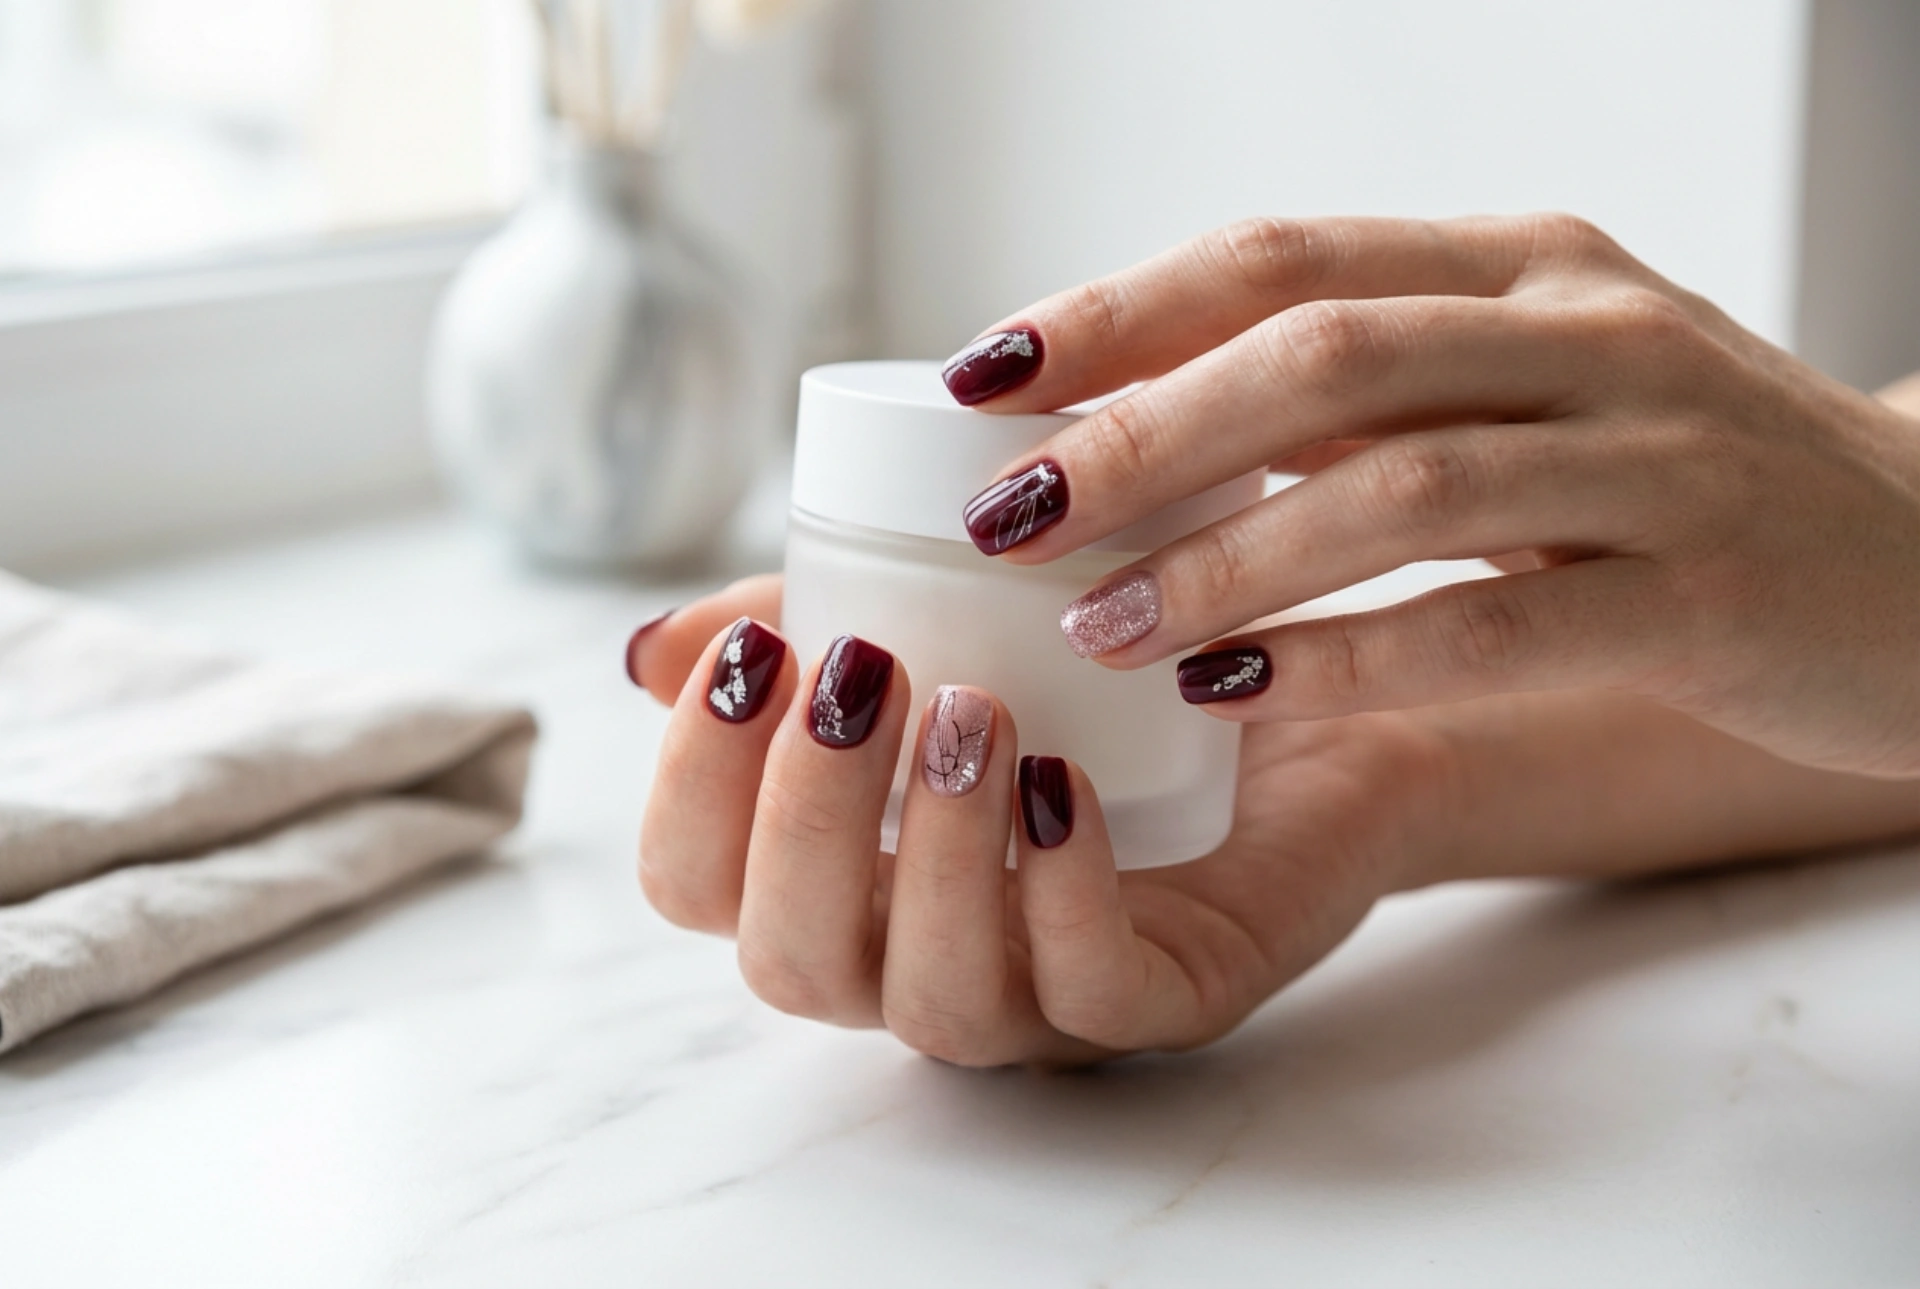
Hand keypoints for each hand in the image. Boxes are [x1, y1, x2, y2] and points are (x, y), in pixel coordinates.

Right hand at [629, 577, 1919, 1066]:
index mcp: (843, 866)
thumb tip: (647, 653)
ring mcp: (1039, 987)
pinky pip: (1091, 993)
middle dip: (806, 819)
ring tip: (973, 710)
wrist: (1299, 664)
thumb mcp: (934, 605)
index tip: (753, 650)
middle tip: (866, 674)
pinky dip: (1062, 891)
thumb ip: (797, 621)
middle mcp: (918, 946)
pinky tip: (1064, 782)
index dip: (690, 786)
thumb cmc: (1091, 638)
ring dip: (936, 852)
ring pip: (935, 1000)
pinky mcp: (1167, 992)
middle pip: (791, 962)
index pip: (698, 885)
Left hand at [943, 215, 1919, 776]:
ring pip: (1402, 482)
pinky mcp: (1708, 594)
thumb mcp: (1527, 395)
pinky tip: (1239, 693)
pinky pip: (1499, 619)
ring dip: (1227, 554)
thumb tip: (1139, 424)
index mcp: (1522, 267)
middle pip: (1322, 351)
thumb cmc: (1684, 488)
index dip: (1120, 309)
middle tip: (1009, 510)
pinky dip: (1353, 655)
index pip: (1285, 257)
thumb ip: (1362, 399)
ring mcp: (1660, 455)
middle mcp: (1589, 332)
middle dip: (1142, 431)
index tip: (983, 374)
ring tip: (1099, 620)